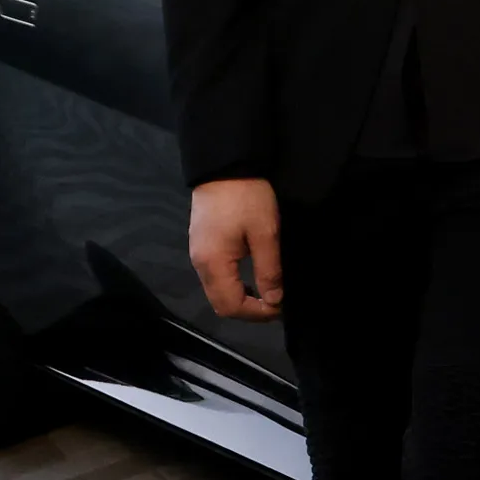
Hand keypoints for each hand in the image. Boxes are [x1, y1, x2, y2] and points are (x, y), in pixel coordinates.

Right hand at [190, 178, 284, 320]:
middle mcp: (200, 265)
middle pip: (220, 305)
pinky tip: (251, 279)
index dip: (257, 314)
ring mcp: (198, 255)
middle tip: (276, 303)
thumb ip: (269, 270)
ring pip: (217, 293)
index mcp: (213, 263)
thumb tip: (274, 300)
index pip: (230, 306)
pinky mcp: (201, 246)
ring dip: (241, 299)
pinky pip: (215, 279)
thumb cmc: (247, 197)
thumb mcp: (266, 233)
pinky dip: (233, 286)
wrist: (224, 164)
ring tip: (267, 293)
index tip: (281, 307)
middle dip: (249, 311)